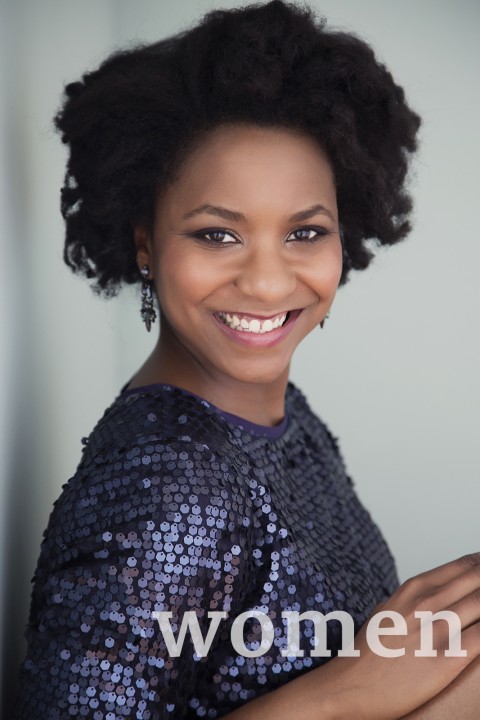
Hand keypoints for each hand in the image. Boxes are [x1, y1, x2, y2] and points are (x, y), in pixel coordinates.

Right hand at [319, 552, 479, 719]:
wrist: (351, 685)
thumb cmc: (367, 651)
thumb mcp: (386, 610)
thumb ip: (411, 599)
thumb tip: (433, 594)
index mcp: (413, 589)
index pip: (461, 567)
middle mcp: (425, 604)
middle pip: (475, 581)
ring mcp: (435, 631)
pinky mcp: (445, 660)